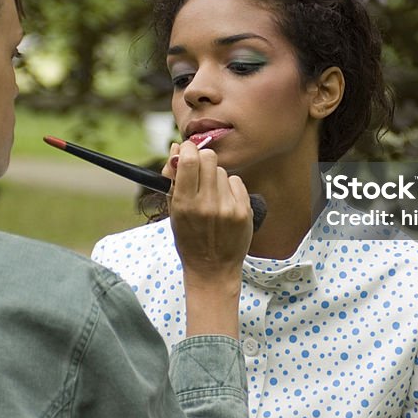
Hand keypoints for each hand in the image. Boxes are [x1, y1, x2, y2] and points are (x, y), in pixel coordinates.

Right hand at [167, 140, 252, 336]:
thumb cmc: (189, 239)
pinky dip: (230, 188)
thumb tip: (177, 148)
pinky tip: (224, 203)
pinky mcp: (244, 210)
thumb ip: (173, 179)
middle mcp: (207, 204)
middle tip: (199, 171)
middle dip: (202, 160)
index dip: (188, 150)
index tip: (187, 152)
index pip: (189, 160)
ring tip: (211, 196)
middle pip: (209, 158)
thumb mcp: (173, 211)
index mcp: (184, 204)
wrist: (212, 269)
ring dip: (215, 177)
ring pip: (223, 170)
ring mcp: (228, 207)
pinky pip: (236, 182)